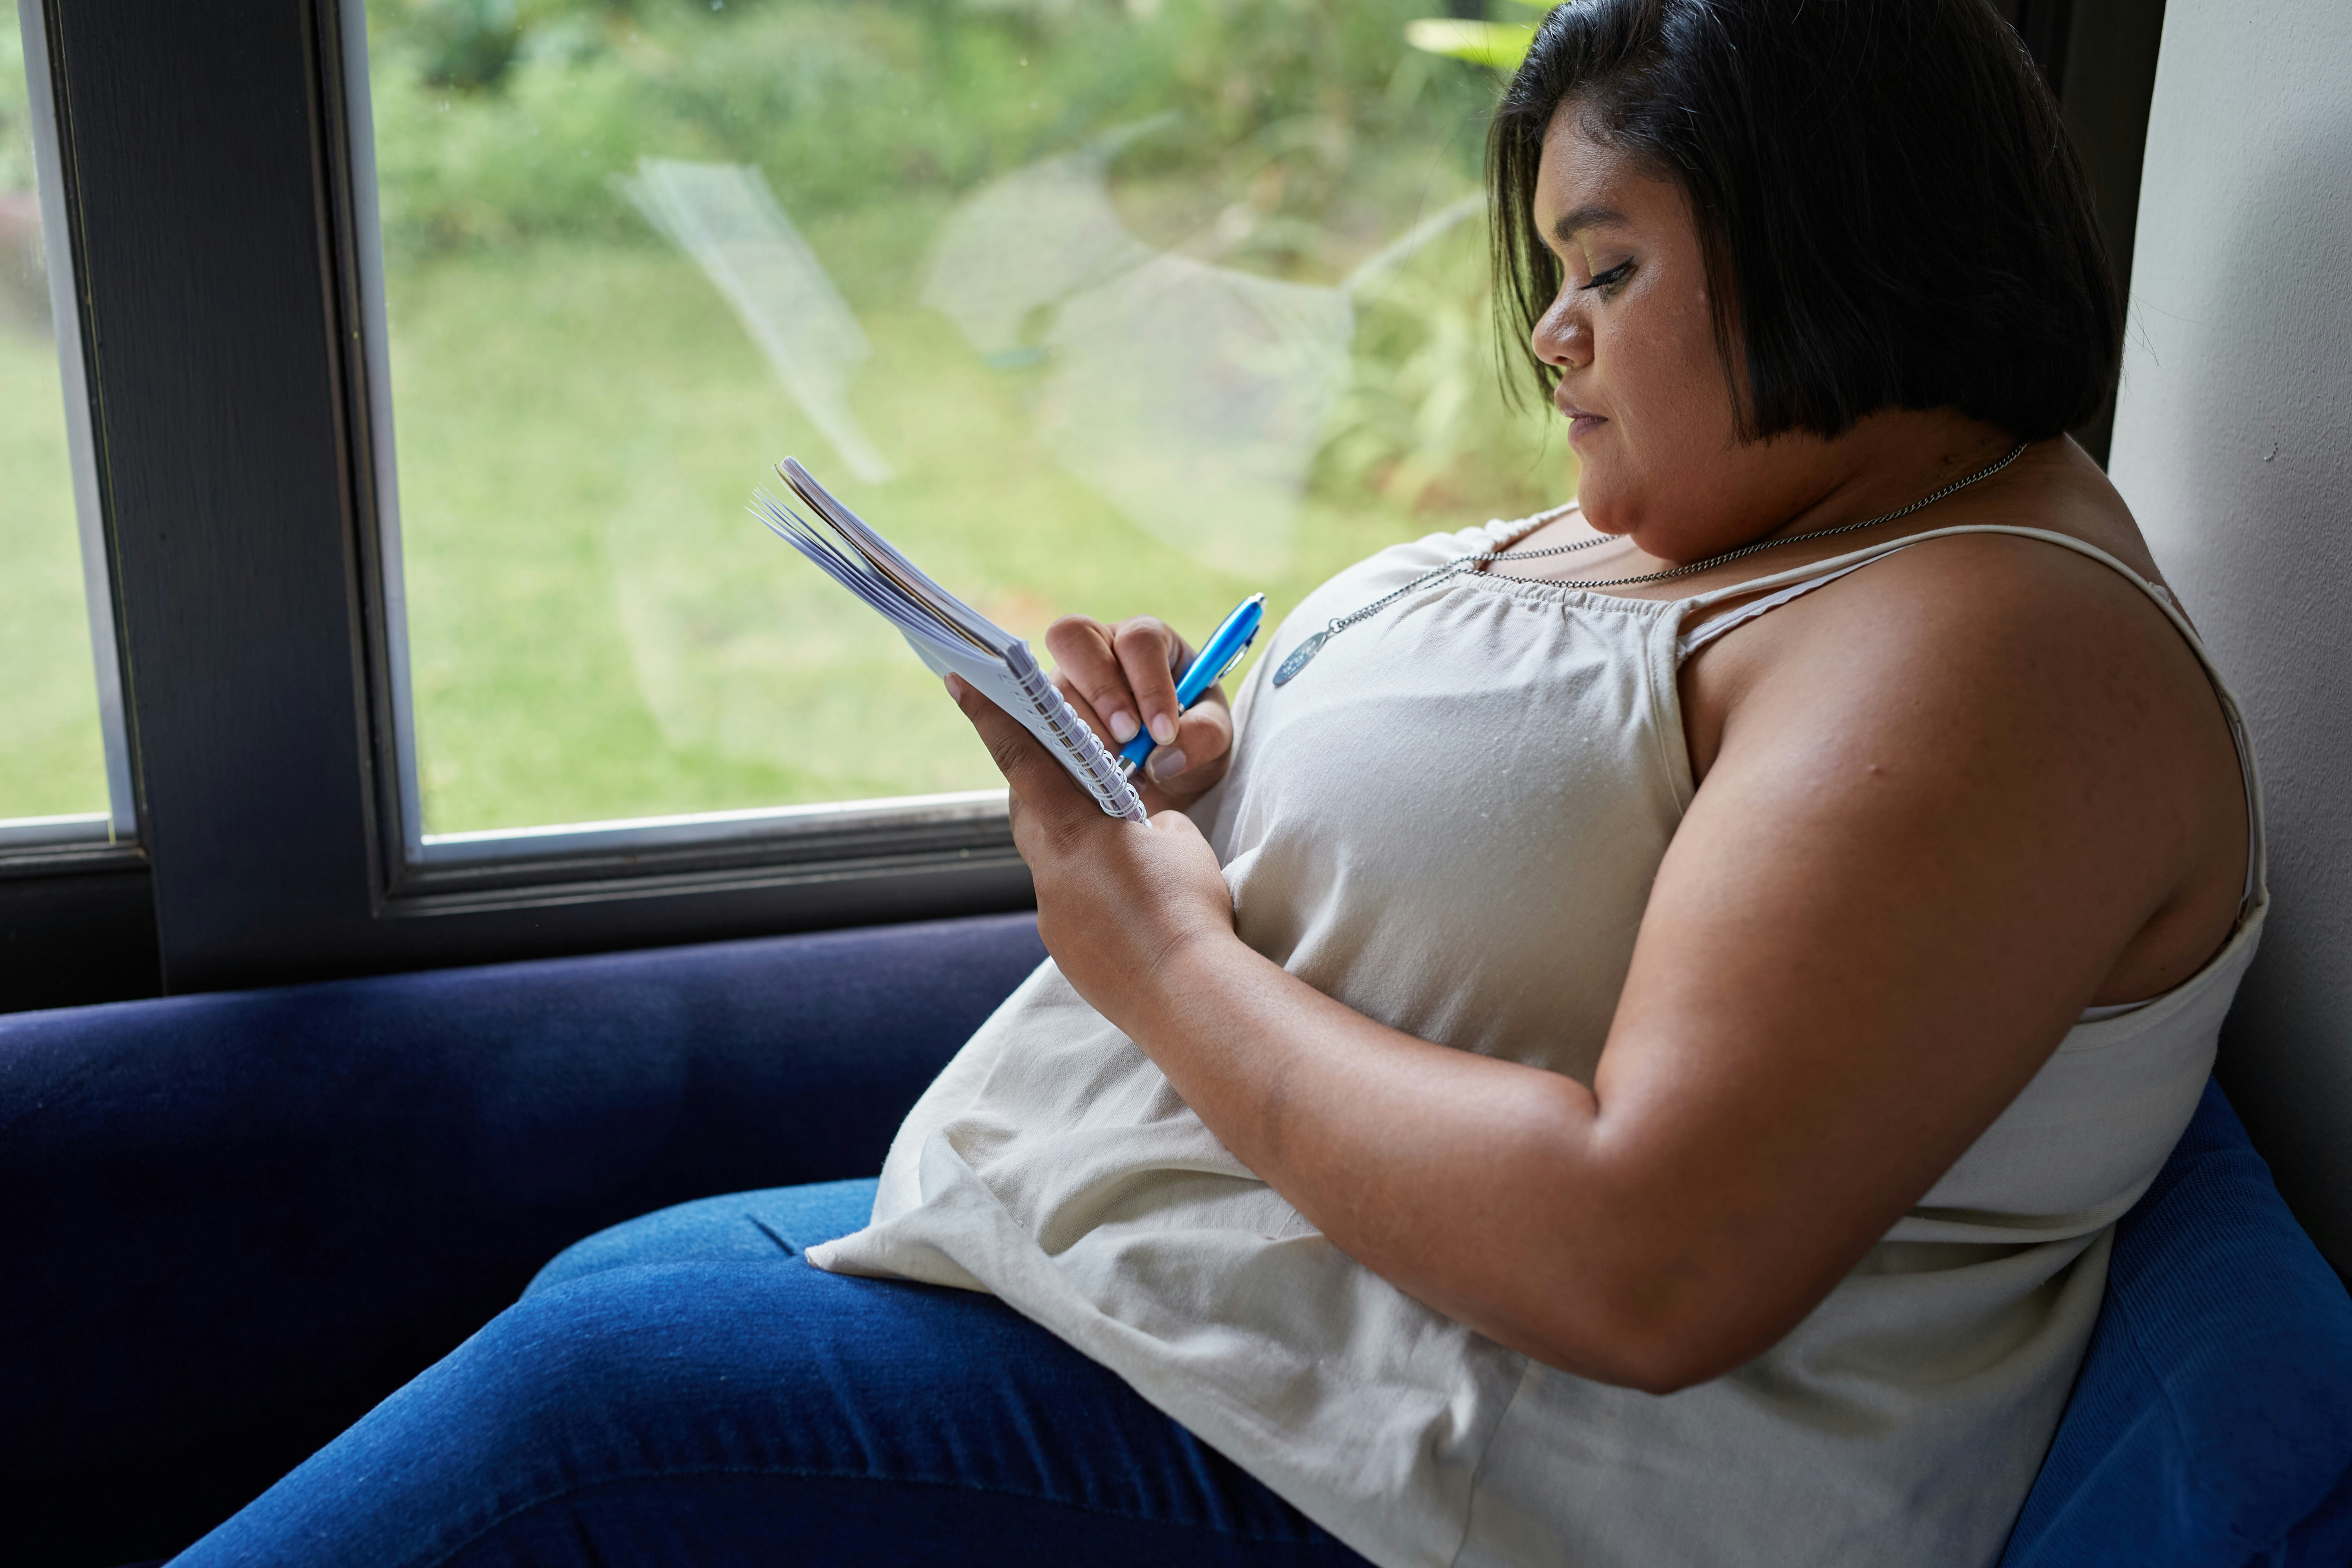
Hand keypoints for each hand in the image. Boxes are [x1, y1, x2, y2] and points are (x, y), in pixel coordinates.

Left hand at [946, 673, 1236, 1026]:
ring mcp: (1051, 916)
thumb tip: (1128, 829)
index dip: (992, 716)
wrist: (1188, 997)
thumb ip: (1143, 818)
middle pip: (1028, 809)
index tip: (960, 682)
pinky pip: (1069, 907)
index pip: (1021, 756)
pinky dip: (1093, 896)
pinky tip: (1127, 907)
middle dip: (1040, 782)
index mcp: (1071, 828)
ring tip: (1112, 848)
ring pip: (1049, 862)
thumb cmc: (1188, 906)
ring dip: (1073, 845)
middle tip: (1056, 764)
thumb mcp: (1177, 838)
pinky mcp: (1065, 950)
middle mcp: (1047, 870)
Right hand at [1044, 614, 1235, 813]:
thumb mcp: (1214, 735)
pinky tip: (1090, 777)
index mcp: (1147, 639)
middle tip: (1126, 738)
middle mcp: (1099, 647)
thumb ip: (1202, 737)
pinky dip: (1061, 751)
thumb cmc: (1191, 736)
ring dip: (1083, 730)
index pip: (1139, 641)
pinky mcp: (1047, 713)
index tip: (1163, 732)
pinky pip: (1037, 723)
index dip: (1149, 684)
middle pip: (1075, 637)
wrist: (1168, 769)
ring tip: (1116, 770)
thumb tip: (1161, 760)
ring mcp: (1066, 678)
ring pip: (1054, 685)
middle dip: (1101, 691)